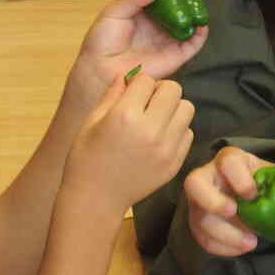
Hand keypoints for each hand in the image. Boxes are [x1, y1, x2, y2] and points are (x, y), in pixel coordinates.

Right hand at [64, 69, 194, 208]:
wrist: (96, 199)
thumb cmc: (86, 158)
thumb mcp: (91, 122)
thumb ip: (112, 95)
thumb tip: (127, 75)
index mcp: (125, 116)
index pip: (146, 80)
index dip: (138, 83)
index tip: (131, 94)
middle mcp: (150, 130)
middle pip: (173, 89)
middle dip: (159, 91)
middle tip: (147, 103)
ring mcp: (166, 148)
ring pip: (187, 108)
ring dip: (172, 108)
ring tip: (156, 119)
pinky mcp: (175, 163)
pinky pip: (188, 133)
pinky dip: (177, 130)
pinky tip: (159, 138)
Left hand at [69, 0, 209, 102]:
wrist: (102, 70)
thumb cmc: (102, 41)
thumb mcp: (114, 12)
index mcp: (143, 15)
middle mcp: (158, 27)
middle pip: (177, 10)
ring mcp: (168, 41)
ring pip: (187, 25)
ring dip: (195, 14)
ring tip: (198, 3)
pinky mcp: (175, 56)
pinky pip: (193, 44)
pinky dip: (201, 34)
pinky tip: (202, 23)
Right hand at [182, 146, 270, 257]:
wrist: (248, 193)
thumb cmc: (262, 182)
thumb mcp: (273, 175)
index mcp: (230, 160)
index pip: (228, 161)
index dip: (239, 178)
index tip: (254, 195)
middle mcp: (208, 176)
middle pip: (194, 183)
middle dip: (213, 201)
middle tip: (234, 213)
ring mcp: (199, 200)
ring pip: (198, 217)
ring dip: (224, 234)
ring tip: (250, 243)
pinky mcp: (197, 220)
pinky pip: (201, 236)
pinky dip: (221, 247)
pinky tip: (239, 249)